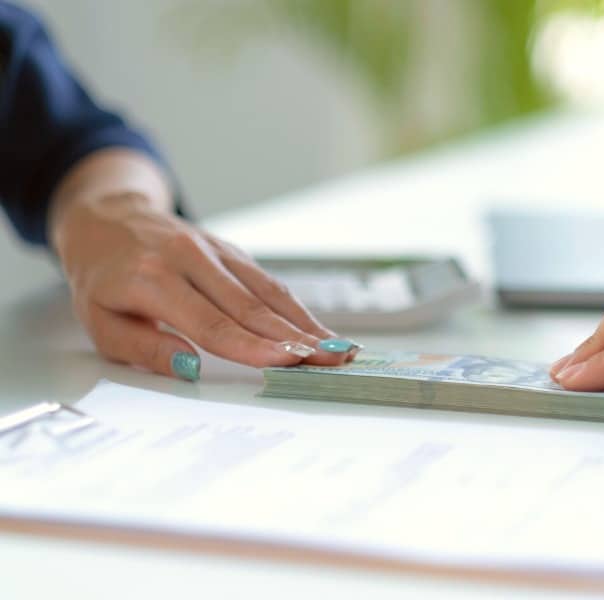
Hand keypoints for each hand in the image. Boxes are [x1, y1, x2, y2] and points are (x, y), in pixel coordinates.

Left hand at [50, 149, 351, 379]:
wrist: (107, 219)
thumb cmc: (103, 278)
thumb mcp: (100, 322)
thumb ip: (143, 348)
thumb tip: (190, 368)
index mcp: (153, 278)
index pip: (212, 322)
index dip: (252, 345)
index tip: (287, 362)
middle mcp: (191, 258)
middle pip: (252, 307)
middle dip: (296, 337)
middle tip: (330, 361)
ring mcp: (217, 251)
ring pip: (269, 292)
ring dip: (306, 324)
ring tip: (337, 350)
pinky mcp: (233, 252)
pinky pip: (269, 283)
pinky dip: (296, 310)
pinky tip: (318, 331)